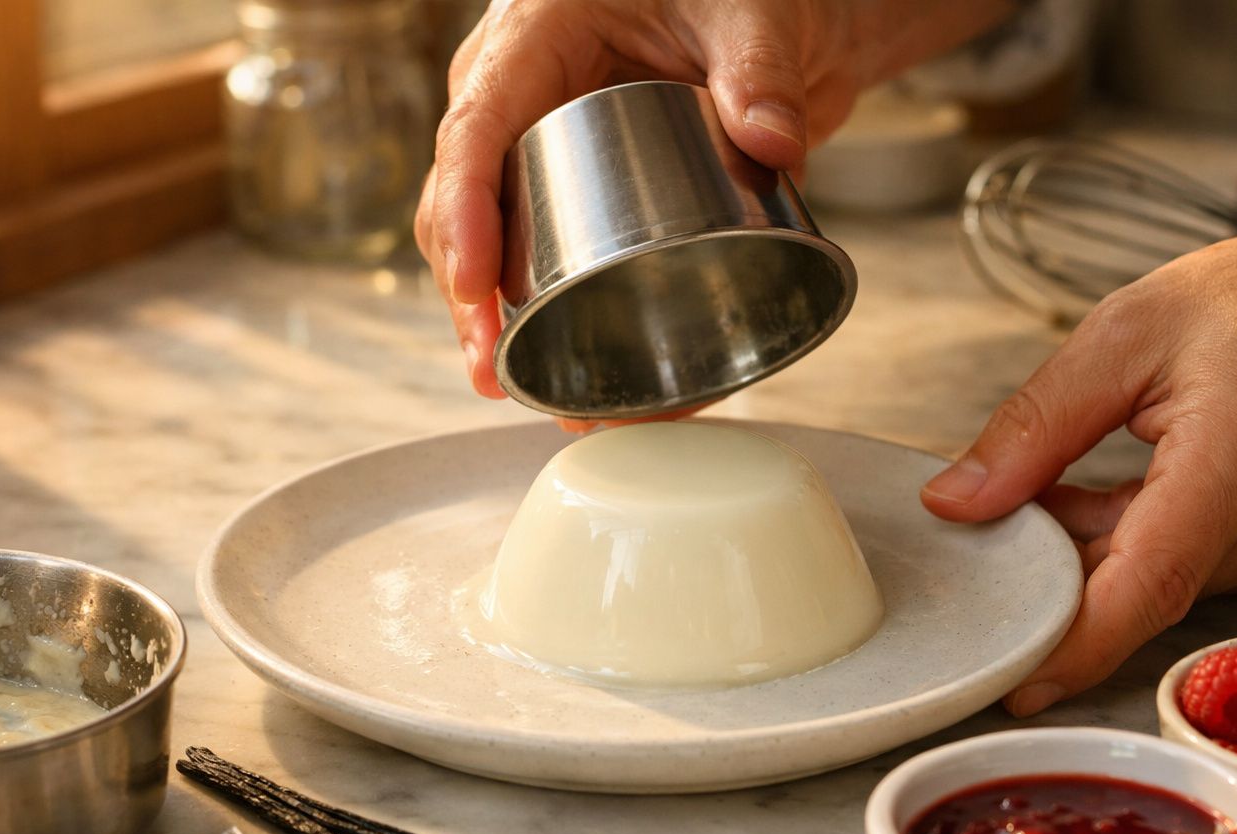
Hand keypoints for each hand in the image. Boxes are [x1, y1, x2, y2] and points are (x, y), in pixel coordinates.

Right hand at [416, 0, 1015, 398]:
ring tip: (524, 392)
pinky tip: (569, 382)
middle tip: (494, 368)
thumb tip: (773, 141)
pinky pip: (539, 260)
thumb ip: (761, 70)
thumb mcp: (748, 12)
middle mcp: (519, 103)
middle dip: (469, 297)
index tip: (477, 286)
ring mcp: (542, 156)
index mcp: (532, 41)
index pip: (475, 132)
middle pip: (464, 207)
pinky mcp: (578, 201)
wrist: (766, 19)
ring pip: (491, 246)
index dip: (466, 215)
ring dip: (498, 324)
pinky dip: (549, 321)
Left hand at [921, 173, 1236, 715]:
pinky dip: (1134, 544)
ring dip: (1089, 555)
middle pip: (1138, 593)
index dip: (1070, 647)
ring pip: (1159, 583)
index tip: (1006, 682)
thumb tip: (957, 499)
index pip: (1145, 587)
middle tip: (979, 548)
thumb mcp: (1134, 328)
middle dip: (1050, 583)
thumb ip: (1038, 422)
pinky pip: (1192, 568)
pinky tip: (1101, 495)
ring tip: (1046, 492)